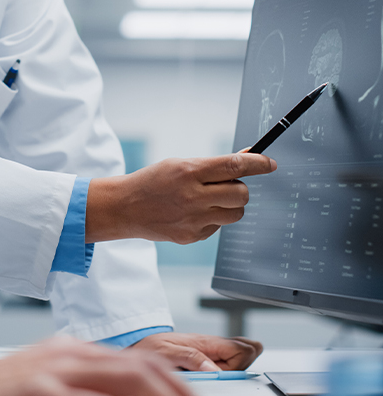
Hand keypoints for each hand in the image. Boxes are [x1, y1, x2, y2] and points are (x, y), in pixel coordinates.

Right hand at [86, 153, 276, 242]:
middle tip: (227, 185)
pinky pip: (218, 227)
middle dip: (241, 188)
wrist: (126, 207)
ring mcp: (193, 219)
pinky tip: (193, 213)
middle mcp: (194, 196)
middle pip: (241, 193)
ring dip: (231, 205)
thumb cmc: (154, 181)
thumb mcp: (180, 164)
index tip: (269, 163)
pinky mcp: (192, 236)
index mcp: (190, 172)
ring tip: (211, 200)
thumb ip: (212, 165)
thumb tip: (246, 159)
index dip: (258, 163)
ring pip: (236, 213)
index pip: (234, 166)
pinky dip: (213, 218)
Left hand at [129, 333, 262, 371]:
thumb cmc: (150, 347)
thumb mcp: (166, 353)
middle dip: (241, 367)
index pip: (243, 349)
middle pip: (248, 353)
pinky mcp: (208, 360)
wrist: (139, 346)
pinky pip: (230, 364)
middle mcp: (213, 346)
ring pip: (242, 360)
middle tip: (219, 375)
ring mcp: (212, 353)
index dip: (240, 363)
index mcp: (207, 342)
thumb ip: (190, 358)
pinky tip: (212, 377)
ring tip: (211, 376)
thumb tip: (215, 369)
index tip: (224, 374)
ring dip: (234, 371)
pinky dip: (227, 372)